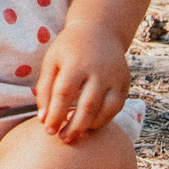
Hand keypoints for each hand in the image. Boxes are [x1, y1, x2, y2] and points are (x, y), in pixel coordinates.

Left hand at [32, 22, 129, 143]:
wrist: (100, 29)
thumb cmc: (69, 49)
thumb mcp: (52, 61)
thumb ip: (45, 89)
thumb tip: (43, 120)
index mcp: (76, 62)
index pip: (64, 94)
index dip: (55, 115)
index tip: (48, 130)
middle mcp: (98, 70)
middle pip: (87, 106)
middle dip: (74, 127)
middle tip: (63, 139)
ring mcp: (114, 76)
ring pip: (106, 110)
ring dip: (90, 126)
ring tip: (76, 134)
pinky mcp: (125, 82)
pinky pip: (116, 108)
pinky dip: (104, 120)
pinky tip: (90, 124)